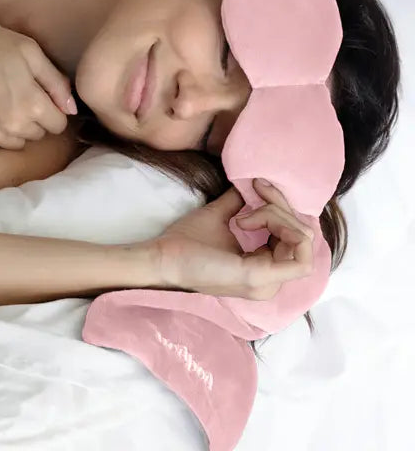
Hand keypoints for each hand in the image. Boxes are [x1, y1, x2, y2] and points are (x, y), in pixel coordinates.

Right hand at [0, 14, 75, 149]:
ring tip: (1, 103)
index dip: (52, 109)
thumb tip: (72, 109)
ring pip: (17, 142)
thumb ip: (56, 82)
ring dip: (15, 128)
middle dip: (34, 118)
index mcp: (33, 106)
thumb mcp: (30, 52)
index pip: (59, 124)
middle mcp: (14, 128)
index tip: (40, 96)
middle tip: (18, 94)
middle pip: (39, 134)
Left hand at [144, 180, 314, 299]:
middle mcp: (270, 281)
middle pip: (302, 236)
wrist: (162, 258)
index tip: (259, 185)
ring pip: (301, 241)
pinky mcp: (258, 278)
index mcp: (263, 268)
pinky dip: (281, 227)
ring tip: (243, 215)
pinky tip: (248, 221)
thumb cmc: (186, 242)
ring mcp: (266, 283)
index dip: (282, 207)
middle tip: (256, 191)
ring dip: (277, 216)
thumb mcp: (221, 215)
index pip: (295, 237)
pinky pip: (299, 257)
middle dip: (281, 207)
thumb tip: (255, 182)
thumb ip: (242, 203)